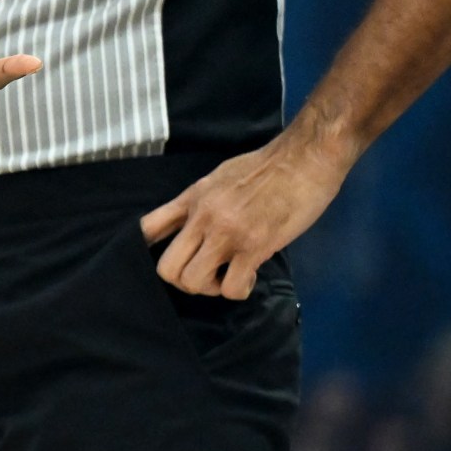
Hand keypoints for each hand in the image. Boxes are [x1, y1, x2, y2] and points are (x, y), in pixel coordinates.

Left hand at [139, 132, 350, 298]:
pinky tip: (250, 275)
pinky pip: (231, 288)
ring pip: (193, 282)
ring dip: (211, 288)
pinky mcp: (254, 247)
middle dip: (184, 281)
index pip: (148, 228)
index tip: (171, 255)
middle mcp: (202, 217)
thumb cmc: (265, 168)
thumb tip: (190, 224)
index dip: (149, 250)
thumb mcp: (217, 178)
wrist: (302, 161)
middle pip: (167, 269)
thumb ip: (199, 203)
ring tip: (229, 274)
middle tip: (208, 273)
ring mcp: (226, 234)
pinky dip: (239, 289)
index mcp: (191, 198)